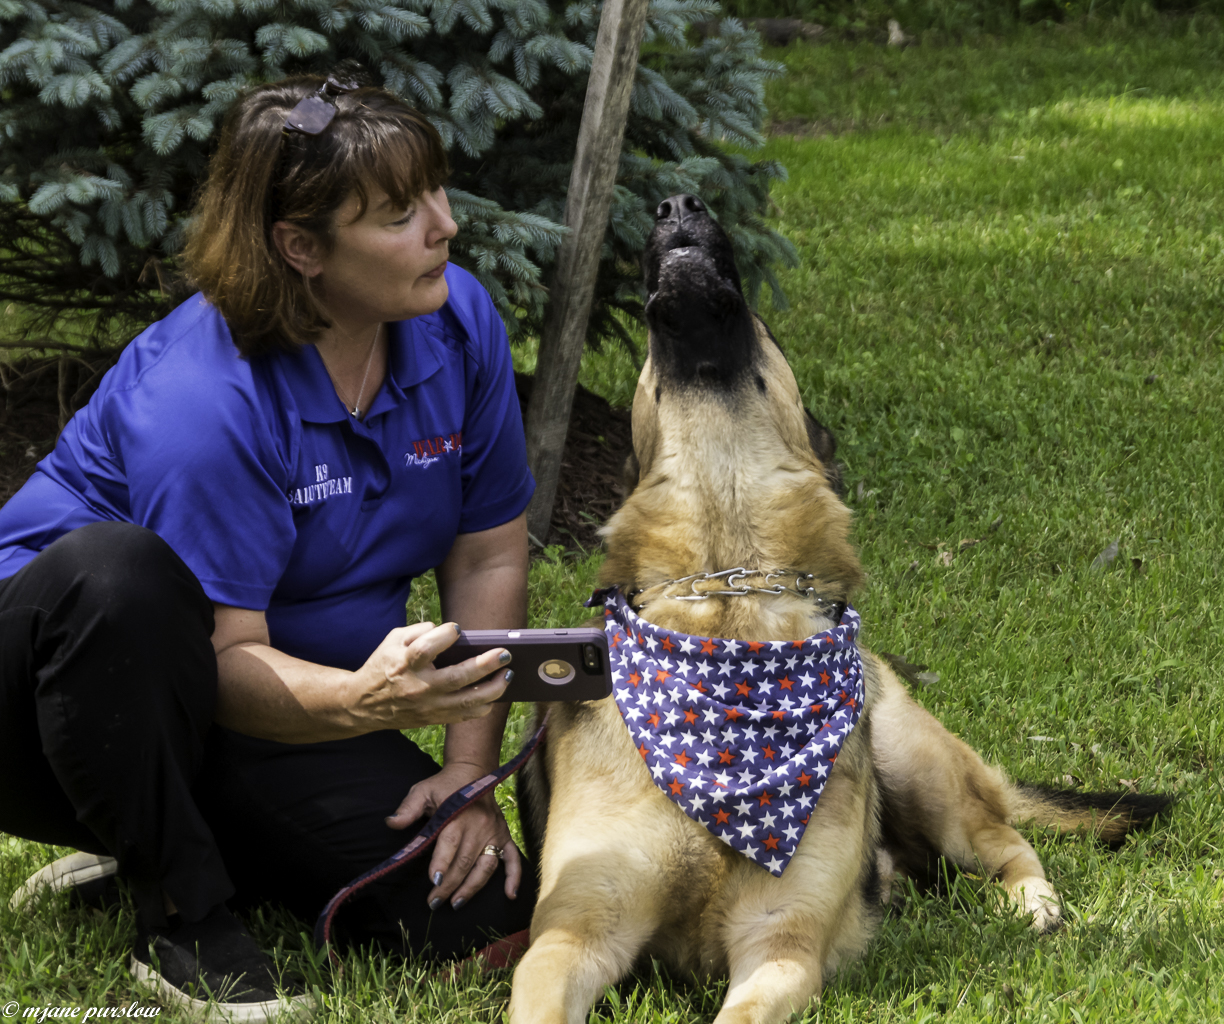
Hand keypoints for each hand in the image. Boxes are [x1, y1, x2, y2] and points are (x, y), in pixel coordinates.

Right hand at [348, 621, 511, 730]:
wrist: (364, 704)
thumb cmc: (384, 665)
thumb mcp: (392, 640)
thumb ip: (418, 631)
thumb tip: (449, 631)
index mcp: (405, 664)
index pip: (426, 649)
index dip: (444, 636)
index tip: (457, 629)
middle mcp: (418, 687)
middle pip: (457, 677)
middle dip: (486, 665)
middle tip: (506, 654)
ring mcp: (428, 706)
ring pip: (467, 701)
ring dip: (493, 688)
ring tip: (508, 675)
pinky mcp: (433, 719)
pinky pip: (464, 716)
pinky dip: (482, 707)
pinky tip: (494, 694)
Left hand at [386, 762, 522, 908]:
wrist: (472, 772)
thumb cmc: (444, 785)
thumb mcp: (422, 791)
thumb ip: (408, 808)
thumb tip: (390, 822)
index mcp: (459, 815)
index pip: (450, 844)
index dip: (442, 863)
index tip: (433, 881)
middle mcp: (479, 826)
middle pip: (465, 861)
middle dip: (449, 885)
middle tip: (434, 902)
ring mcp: (494, 832)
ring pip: (485, 866)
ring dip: (472, 887)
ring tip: (456, 903)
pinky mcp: (504, 835)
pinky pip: (513, 858)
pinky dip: (514, 877)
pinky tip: (510, 895)